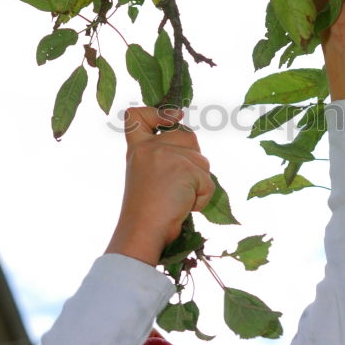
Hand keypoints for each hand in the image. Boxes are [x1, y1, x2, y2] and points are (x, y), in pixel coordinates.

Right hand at [105, 107, 214, 265]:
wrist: (143, 231)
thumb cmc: (146, 212)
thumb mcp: (145, 175)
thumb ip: (160, 156)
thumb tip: (190, 142)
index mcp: (137, 149)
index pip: (136, 116)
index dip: (158, 112)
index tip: (174, 117)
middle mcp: (150, 147)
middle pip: (187, 136)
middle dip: (193, 159)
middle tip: (176, 186)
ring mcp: (166, 155)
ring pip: (202, 160)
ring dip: (198, 182)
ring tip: (177, 198)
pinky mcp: (184, 167)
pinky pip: (208, 180)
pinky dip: (202, 196)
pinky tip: (184, 205)